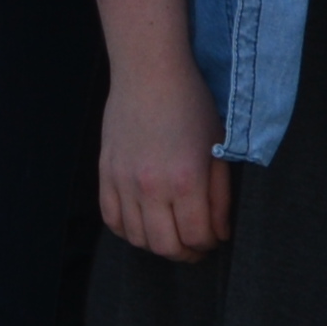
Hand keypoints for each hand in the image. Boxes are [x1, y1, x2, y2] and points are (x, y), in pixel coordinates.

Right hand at [98, 55, 232, 261]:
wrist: (149, 72)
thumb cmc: (191, 104)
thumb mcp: (217, 148)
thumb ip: (220, 195)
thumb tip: (220, 231)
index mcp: (187, 180)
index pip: (197, 237)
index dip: (209, 244)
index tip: (214, 238)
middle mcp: (152, 186)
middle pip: (166, 247)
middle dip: (185, 253)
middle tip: (195, 246)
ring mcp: (124, 181)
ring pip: (137, 239)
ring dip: (157, 245)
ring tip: (171, 234)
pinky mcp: (106, 173)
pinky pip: (111, 219)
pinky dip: (128, 230)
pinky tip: (143, 223)